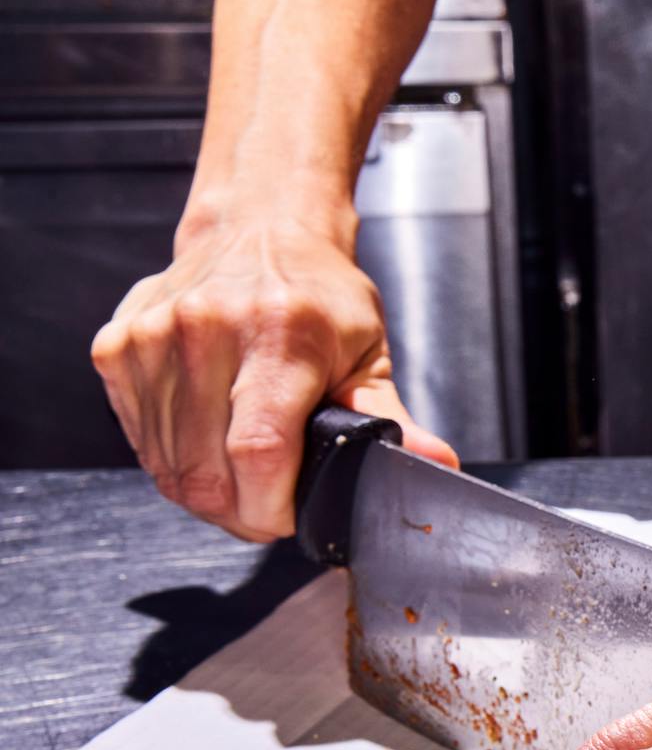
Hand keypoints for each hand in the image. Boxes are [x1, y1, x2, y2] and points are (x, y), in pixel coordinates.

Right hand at [91, 209, 456, 540]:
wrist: (258, 230)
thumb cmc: (320, 297)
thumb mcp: (368, 353)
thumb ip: (392, 419)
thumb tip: (436, 466)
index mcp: (280, 335)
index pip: (259, 451)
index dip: (272, 508)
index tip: (291, 519)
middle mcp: (207, 331)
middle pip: (206, 473)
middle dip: (242, 514)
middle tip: (271, 508)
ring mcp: (153, 338)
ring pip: (168, 468)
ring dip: (206, 493)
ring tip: (242, 477)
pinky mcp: (117, 348)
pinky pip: (141, 441)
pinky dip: (174, 462)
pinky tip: (208, 444)